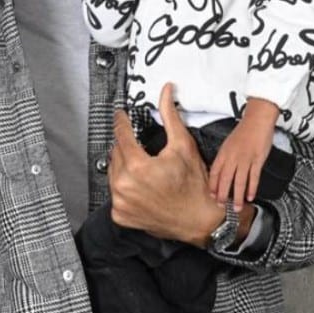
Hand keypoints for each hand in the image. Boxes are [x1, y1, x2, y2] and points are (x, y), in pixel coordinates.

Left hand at [107, 83, 221, 247]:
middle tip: (141, 147)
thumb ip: (170, 116)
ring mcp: (121, 202)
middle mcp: (124, 185)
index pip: (121, 135)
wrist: (200, 220)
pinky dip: (125, 187)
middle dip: (127, 147)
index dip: (122, 122)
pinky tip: (140, 185)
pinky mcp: (121, 215)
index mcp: (137, 166)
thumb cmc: (195, 186)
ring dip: (124, 166)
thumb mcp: (183, 145)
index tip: (121, 116)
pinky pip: (116, 194)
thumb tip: (165, 92)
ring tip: (144, 168)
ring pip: (113, 173)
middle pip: (116, 153)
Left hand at [209, 98, 278, 210]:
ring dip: (237, 196)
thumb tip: (220, 172)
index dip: (213, 186)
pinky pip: (253, 177)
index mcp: (223, 153)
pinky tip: (250, 196)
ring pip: (239, 182)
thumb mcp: (228, 144)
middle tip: (222, 205)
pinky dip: (251, 189)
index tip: (212, 195)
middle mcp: (232, 157)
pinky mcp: (257, 160)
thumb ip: (224, 158)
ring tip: (236, 207)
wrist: (257, 120)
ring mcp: (245, 160)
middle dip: (222, 195)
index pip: (214, 173)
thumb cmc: (243, 131)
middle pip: (225, 180)